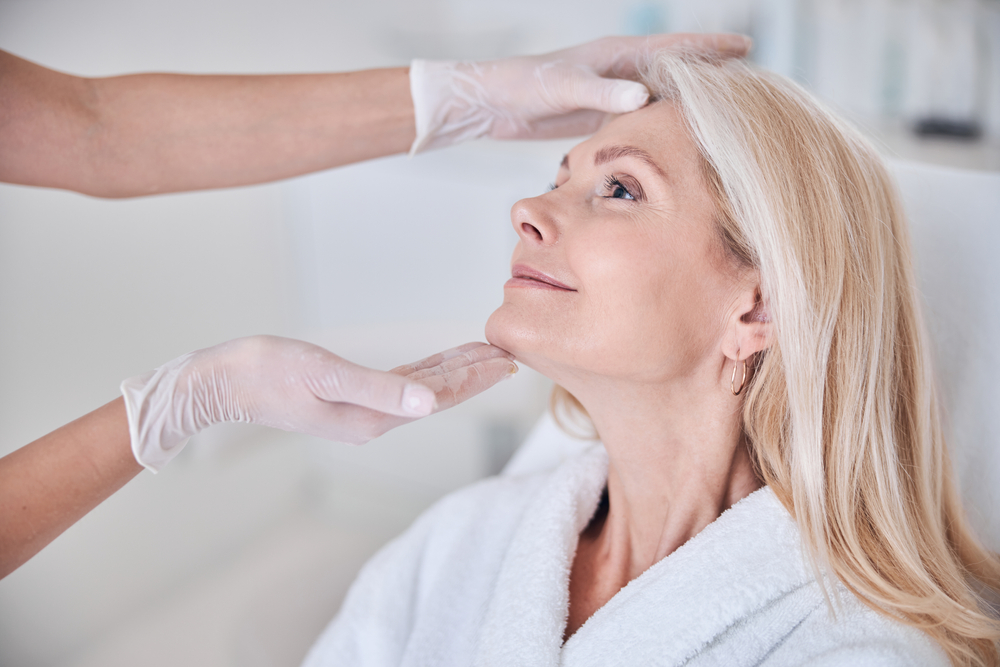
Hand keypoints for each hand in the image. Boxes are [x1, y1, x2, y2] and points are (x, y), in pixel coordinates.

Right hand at [121, 336, 515, 470]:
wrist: (221, 382)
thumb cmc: (267, 374)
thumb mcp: (326, 375)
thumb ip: (380, 390)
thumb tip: (430, 404)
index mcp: (373, 418)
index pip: (439, 398)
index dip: (475, 378)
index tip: (507, 361)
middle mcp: (373, 419)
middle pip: (437, 394)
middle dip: (474, 374)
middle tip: (509, 354)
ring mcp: (360, 410)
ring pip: (422, 388)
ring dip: (453, 370)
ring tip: (483, 354)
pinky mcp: (348, 396)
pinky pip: (400, 383)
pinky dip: (425, 370)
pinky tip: (436, 361)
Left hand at [409, 33, 750, 151]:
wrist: (494, 102)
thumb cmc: (525, 87)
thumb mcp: (565, 89)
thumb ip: (602, 94)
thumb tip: (644, 96)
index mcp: (616, 56)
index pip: (674, 49)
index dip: (710, 49)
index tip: (746, 48)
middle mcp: (619, 71)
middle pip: (675, 70)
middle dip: (710, 73)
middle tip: (751, 82)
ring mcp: (611, 92)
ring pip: (661, 95)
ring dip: (689, 101)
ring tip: (723, 113)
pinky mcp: (600, 115)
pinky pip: (641, 117)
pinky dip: (662, 122)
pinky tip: (676, 137)